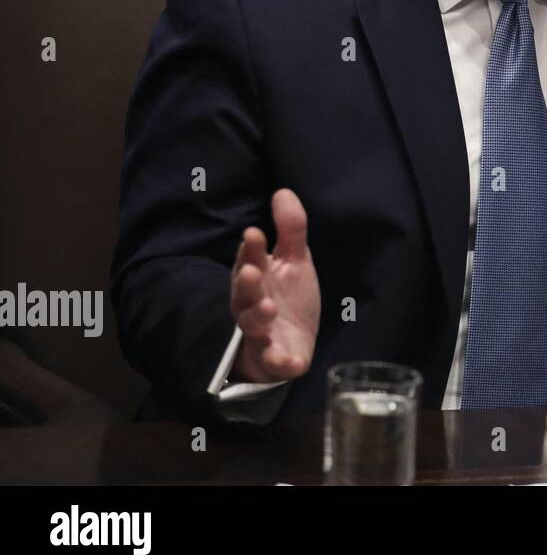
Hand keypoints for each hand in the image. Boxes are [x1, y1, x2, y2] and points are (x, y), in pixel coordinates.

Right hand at [230, 188, 320, 381]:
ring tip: (267, 308)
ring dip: (257, 318)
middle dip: (246, 283)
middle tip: (252, 271)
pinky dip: (282, 362)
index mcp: (257, 278)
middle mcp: (252, 305)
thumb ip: (291, 229)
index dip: (251, 250)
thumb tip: (283, 191)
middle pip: (243, 294)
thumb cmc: (288, 297)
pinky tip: (293, 362)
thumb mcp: (295, 261)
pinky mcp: (275, 358)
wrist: (292, 343)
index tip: (255, 234)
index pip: (250, 261)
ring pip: (252, 326)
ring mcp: (262, 333)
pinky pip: (275, 362)